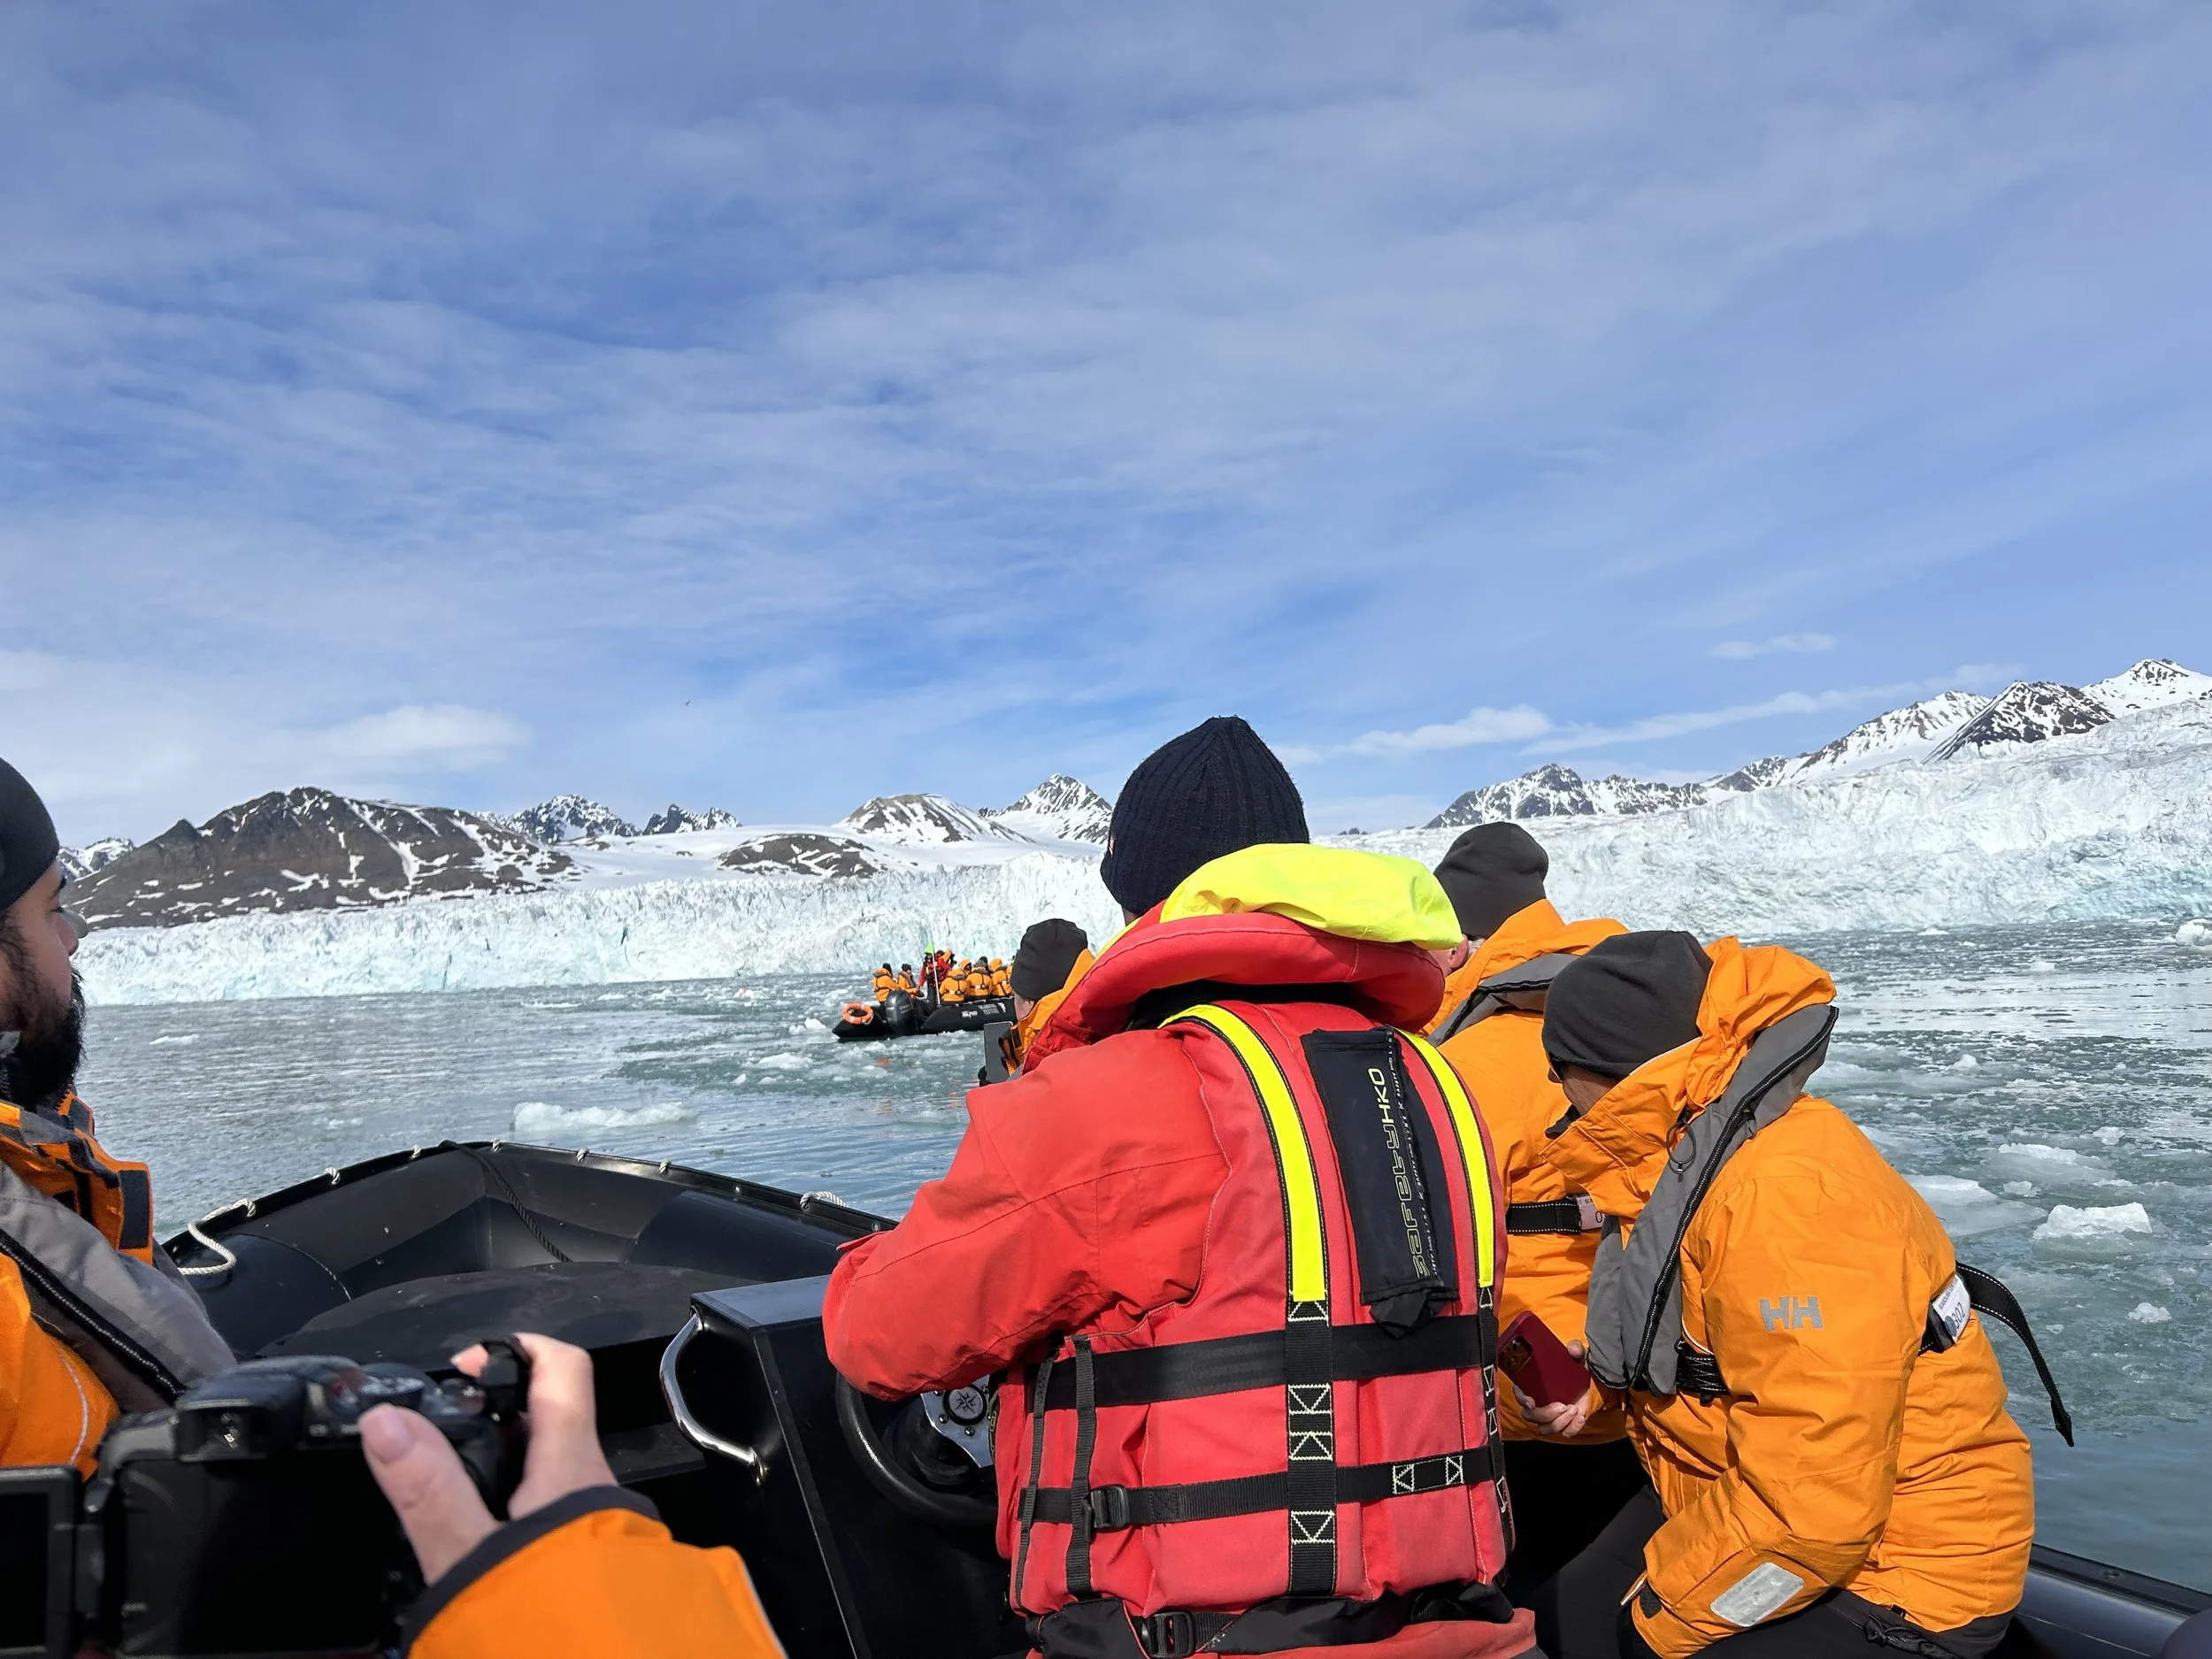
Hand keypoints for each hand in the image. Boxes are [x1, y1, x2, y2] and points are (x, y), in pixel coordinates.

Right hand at [362, 1332, 617, 1582]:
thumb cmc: (548, 1621)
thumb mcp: (472, 1558)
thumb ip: (429, 1491)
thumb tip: (385, 1421)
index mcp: (574, 1467)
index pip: (564, 1370)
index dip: (520, 1348)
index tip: (467, 1364)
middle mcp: (597, 1489)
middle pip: (550, 1426)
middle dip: (495, 1425)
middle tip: (433, 1445)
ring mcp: (603, 1530)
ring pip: (551, 1479)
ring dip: (503, 1477)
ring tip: (443, 1502)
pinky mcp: (597, 1569)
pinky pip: (555, 1523)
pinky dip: (516, 1519)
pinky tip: (479, 1554)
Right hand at [1511, 1338, 1596, 1438]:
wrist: (1592, 1382)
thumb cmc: (1576, 1368)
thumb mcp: (1577, 1356)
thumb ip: (1576, 1349)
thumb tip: (1572, 1349)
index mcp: (1534, 1385)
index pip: (1519, 1394)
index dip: (1521, 1399)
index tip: (1531, 1401)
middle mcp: (1538, 1403)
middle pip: (1530, 1416)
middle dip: (1545, 1414)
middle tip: (1563, 1405)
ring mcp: (1551, 1416)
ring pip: (1545, 1429)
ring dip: (1559, 1422)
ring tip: (1574, 1409)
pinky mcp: (1565, 1424)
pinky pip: (1564, 1433)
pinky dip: (1572, 1428)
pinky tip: (1581, 1418)